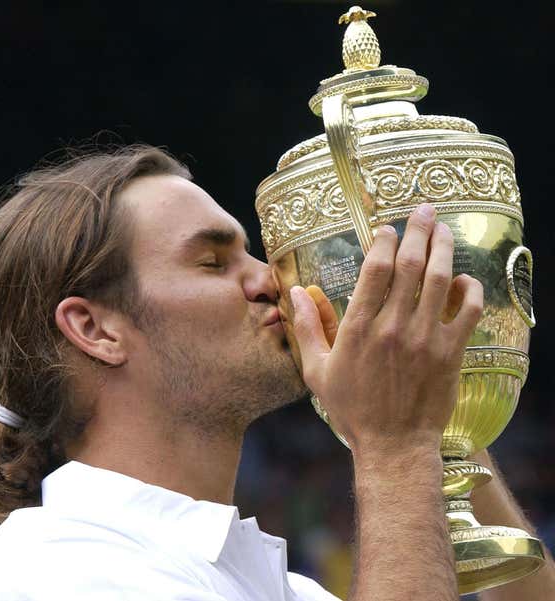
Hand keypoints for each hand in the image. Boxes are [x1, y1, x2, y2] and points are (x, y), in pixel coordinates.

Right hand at [290, 204, 482, 455]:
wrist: (394, 446)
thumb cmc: (352, 409)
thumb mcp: (317, 370)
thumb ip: (306, 328)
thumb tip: (295, 291)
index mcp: (359, 328)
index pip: (375, 270)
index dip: (383, 241)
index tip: (386, 228)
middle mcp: (393, 326)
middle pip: (410, 265)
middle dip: (418, 231)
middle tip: (423, 210)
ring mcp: (425, 339)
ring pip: (440, 280)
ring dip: (443, 249)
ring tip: (443, 229)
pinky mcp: (450, 353)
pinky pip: (467, 312)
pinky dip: (469, 290)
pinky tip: (464, 279)